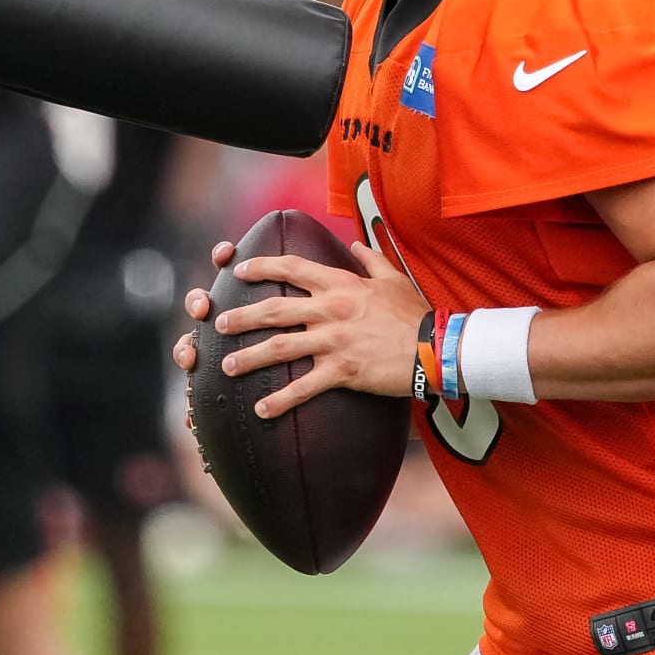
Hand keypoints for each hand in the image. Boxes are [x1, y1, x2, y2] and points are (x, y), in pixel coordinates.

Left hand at [175, 238, 426, 418]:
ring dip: (249, 358)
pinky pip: (303, 388)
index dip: (262, 267)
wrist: (434, 348)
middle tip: (220, 323)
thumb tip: (355, 244)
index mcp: (341, 285)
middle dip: (242, 316)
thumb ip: (370, 259)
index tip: (239, 270)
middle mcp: (331, 310)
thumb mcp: (393, 279)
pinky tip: (261, 410)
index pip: (293, 268)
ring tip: (226, 367)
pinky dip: (280, 400)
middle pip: (274, 310)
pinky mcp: (342, 371)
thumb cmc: (415, 313)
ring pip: (279, 348)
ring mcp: (334, 341)